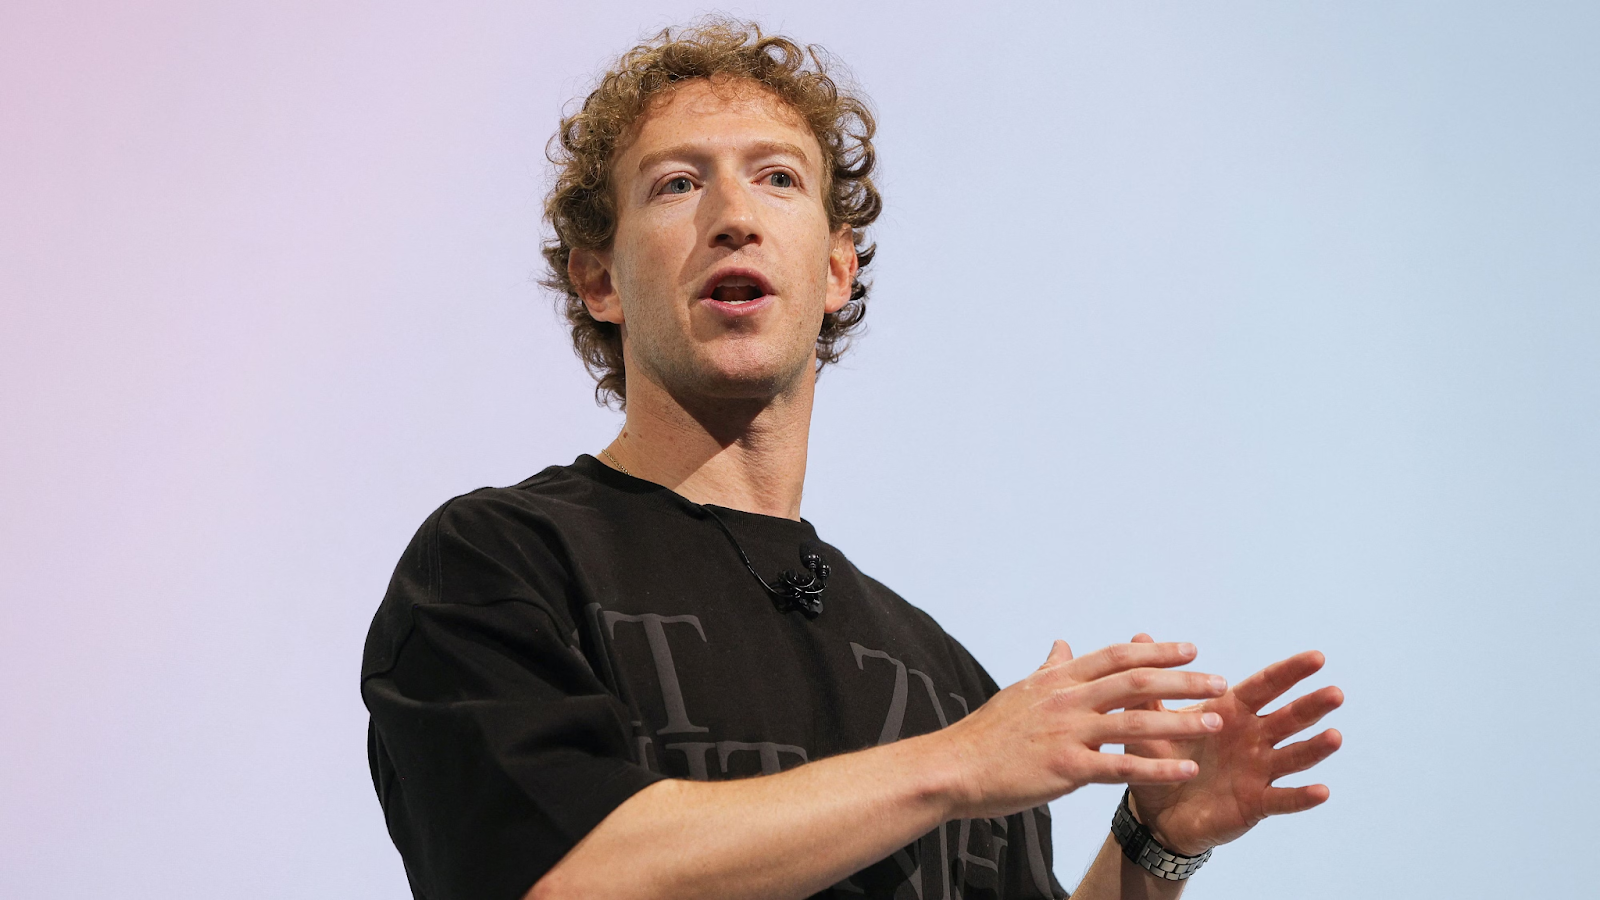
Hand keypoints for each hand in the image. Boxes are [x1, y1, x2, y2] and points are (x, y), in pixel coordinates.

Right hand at [940, 639, 1229, 820]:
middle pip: (1136, 681)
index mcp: (1058, 679)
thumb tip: (1063, 643)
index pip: (1117, 657)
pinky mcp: (1065, 768)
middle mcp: (1067, 699)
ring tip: (1215, 722)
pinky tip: (1186, 769)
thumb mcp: (1020, 691)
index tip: (1191, 648)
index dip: (1157, 651)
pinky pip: (1121, 766)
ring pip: (1135, 721)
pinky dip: (1157, 766)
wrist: (955, 767)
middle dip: (1183, 680)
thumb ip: (1049, 668)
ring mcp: (1067, 733)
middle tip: (1219, 681)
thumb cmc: (988, 733)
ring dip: (1181, 721)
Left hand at [1123, 634, 1344, 855]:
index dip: (1290, 672)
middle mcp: (1252, 738)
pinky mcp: (1256, 803)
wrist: (1155, 810)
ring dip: (1315, 748)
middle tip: (1335, 692)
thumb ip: (1149, 684)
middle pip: (1288, 718)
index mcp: (1230, 712)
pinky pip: (1282, 799)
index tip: (1316, 657)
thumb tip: (1140, 637)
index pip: (1265, 686)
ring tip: (1335, 736)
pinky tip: (1322, 790)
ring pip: (1293, 756)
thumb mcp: (1150, 721)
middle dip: (1311, 705)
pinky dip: (1301, 796)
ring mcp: (1258, 771)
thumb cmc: (1160, 758)